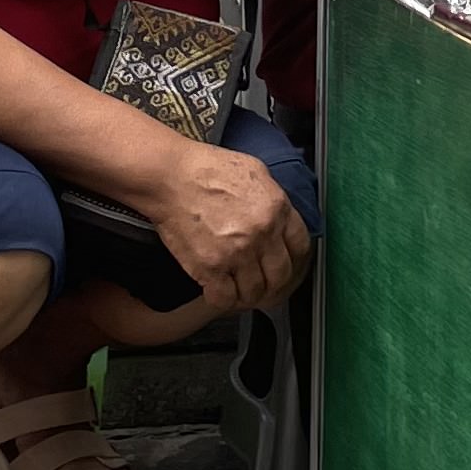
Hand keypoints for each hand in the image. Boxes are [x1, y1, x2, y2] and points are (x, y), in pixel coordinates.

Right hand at [141, 136, 312, 311]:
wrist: (169, 176)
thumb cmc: (205, 169)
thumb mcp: (254, 172)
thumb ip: (272, 199)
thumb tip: (279, 218)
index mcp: (276, 209)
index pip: (301, 247)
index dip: (295, 262)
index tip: (287, 268)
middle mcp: (262, 233)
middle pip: (281, 276)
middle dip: (273, 285)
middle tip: (262, 286)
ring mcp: (237, 253)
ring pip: (254, 293)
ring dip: (246, 295)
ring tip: (237, 290)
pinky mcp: (210, 267)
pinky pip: (224, 299)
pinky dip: (221, 300)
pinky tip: (216, 292)